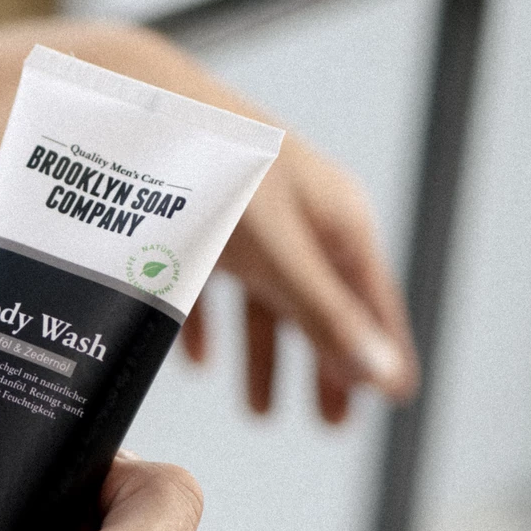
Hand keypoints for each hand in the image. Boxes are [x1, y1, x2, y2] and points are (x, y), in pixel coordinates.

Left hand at [191, 131, 417, 423]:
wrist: (136, 106)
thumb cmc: (218, 171)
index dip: (382, 349)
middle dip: (324, 365)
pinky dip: (206, 326)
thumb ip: (325, 314)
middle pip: (321, 304)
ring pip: (264, 299)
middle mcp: (296, 217)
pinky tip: (196, 361)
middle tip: (331, 425)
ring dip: (263, 356)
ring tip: (256, 413)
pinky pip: (209, 283)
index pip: (371, 299)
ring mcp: (244, 217)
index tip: (395, 399)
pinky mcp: (191, 217)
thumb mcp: (278, 253)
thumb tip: (382, 375)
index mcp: (333, 221)